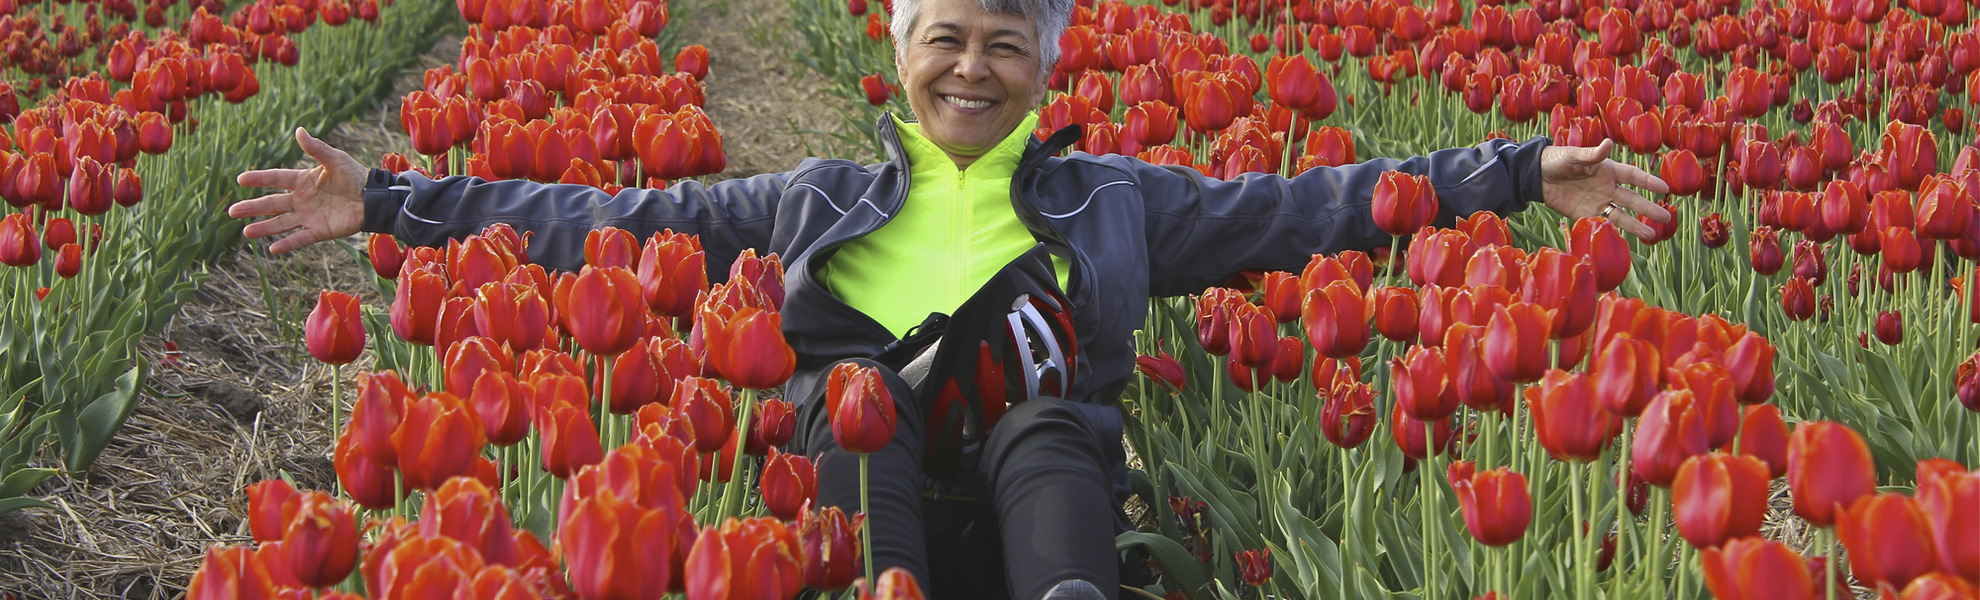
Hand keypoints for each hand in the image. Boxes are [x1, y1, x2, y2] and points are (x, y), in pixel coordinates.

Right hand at [229, 128, 368, 252]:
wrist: (373, 198)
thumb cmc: (355, 176)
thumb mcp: (335, 160)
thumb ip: (316, 148)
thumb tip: (299, 130)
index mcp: (302, 181)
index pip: (275, 179)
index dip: (259, 179)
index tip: (240, 179)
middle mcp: (301, 199)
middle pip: (272, 204)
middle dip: (252, 207)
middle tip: (232, 211)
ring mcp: (308, 216)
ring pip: (281, 223)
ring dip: (264, 228)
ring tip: (246, 232)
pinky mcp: (319, 231)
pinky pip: (300, 238)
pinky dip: (288, 243)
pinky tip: (273, 249)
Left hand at [1539, 139, 1672, 239]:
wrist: (1536, 175)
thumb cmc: (1557, 160)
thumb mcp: (1574, 156)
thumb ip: (1592, 154)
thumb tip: (1608, 144)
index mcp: (1608, 170)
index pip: (1634, 176)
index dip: (1649, 182)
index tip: (1665, 189)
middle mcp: (1607, 187)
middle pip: (1632, 199)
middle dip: (1649, 208)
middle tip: (1666, 218)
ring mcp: (1597, 202)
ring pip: (1620, 215)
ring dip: (1636, 224)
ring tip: (1652, 234)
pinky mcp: (1584, 214)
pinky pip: (1601, 223)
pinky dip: (1612, 230)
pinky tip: (1625, 239)